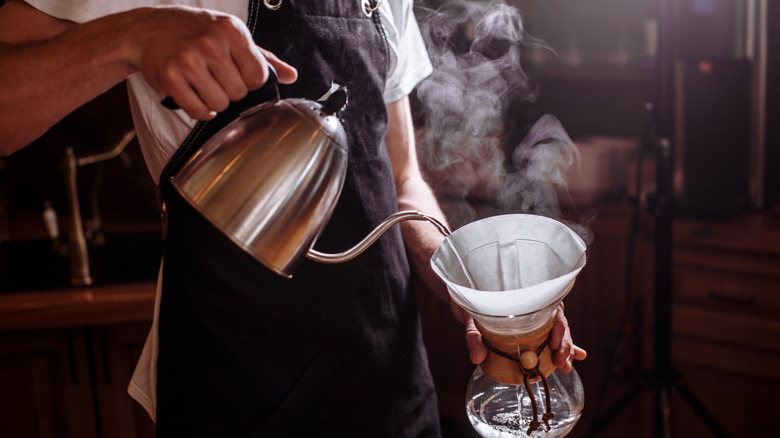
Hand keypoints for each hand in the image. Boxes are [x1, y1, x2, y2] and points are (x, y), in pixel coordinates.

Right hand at [125, 6, 297, 119]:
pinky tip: (194, 94)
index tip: (237, 73)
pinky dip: (199, 109)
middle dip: (230, 91)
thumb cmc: (194, 31)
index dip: (250, 81)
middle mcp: (210, 43)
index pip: (259, 76)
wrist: (147, 30)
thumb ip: (263, 57)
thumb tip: (291, 75)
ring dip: (214, 101)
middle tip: (215, 76)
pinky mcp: (170, 78)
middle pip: (240, 93)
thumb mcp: (230, 34)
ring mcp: (188, 60)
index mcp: (231, 30)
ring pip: (220, 105)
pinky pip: (199, 111)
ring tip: (203, 83)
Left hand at [455, 301, 586, 371]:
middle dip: (564, 346)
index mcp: (528, 298)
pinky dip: (561, 348)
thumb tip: (477, 358)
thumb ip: (474, 336)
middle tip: (562, 364)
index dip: (559, 330)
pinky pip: (549, 338)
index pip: (553, 312)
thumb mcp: (471, 318)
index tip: (556, 346)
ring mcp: (536, 317)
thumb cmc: (471, 302)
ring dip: (564, 350)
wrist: (465, 297)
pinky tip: (571, 361)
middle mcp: (536, 306)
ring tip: (566, 367)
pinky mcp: (532, 328)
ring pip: (557, 332)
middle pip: (559, 324)